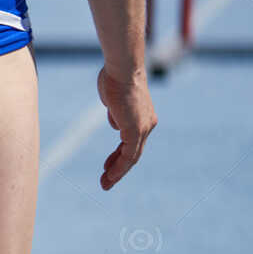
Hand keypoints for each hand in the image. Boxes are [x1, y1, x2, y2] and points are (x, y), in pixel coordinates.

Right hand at [96, 66, 155, 190]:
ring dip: (118, 172)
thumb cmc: (116, 78)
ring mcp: (142, 128)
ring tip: (105, 184)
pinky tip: (109, 175)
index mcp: (143, 117)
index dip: (119, 156)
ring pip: (131, 157)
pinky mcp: (135, 130)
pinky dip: (119, 167)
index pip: (132, 143)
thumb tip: (115, 122)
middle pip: (134, 153)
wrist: (122, 69)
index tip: (108, 166)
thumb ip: (116, 112)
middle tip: (107, 181)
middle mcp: (147, 124)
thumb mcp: (115, 99)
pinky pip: (128, 154)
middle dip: (119, 169)